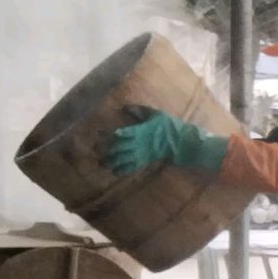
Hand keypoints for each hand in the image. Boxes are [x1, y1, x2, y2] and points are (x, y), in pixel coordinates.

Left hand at [106, 106, 224, 175]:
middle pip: (119, 148)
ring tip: (102, 163)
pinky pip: (132, 167)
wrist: (182, 143)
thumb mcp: (156, 114)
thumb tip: (125, 107)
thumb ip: (140, 111)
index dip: (110, 136)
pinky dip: (123, 170)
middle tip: (95, 151)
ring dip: (112, 162)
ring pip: (124, 159)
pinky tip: (115, 171)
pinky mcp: (146, 161)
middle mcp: (139, 143)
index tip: (98, 135)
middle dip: (106, 150)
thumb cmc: (170, 127)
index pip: (122, 134)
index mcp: (140, 131)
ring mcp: (142, 153)